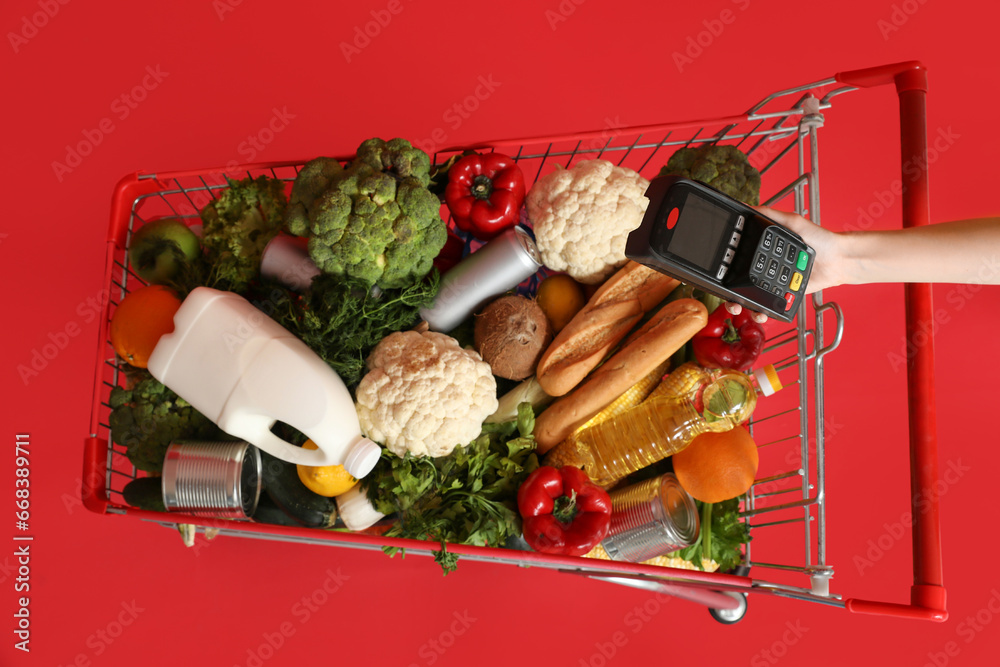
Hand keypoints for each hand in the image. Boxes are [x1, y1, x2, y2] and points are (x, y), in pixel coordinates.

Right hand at [721, 207, 844, 322]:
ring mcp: (774, 283)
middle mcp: (765, 267)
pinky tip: (761, 312)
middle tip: (729, 297)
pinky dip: (762, 312)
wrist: (837, 259)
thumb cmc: (818, 238)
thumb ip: (770, 215)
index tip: (719, 272)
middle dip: (730, 293)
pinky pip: (770, 306)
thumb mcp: (792, 222)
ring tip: (741, 307)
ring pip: (752, 298)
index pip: (739, 259)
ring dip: (744, 306)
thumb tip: (746, 207)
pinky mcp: (784, 296)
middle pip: (741, 283)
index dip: (726, 267)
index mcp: (763, 250)